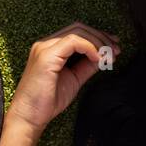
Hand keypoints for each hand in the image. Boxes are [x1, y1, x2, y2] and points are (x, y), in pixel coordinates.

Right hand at [4, 23, 120, 133]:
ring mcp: (44, 48)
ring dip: (98, 42)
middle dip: (101, 37)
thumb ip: (87, 66)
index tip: (113, 49)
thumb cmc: (47, 102)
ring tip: (109, 56)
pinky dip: (90, 48)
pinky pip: (74, 41)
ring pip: (78, 32)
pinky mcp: (46, 55)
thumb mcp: (74, 79)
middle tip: (116, 51)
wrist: (29, 117)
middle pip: (79, 28)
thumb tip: (103, 57)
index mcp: (50, 49)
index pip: (77, 33)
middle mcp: (45, 44)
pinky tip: (98, 59)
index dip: (98, 37)